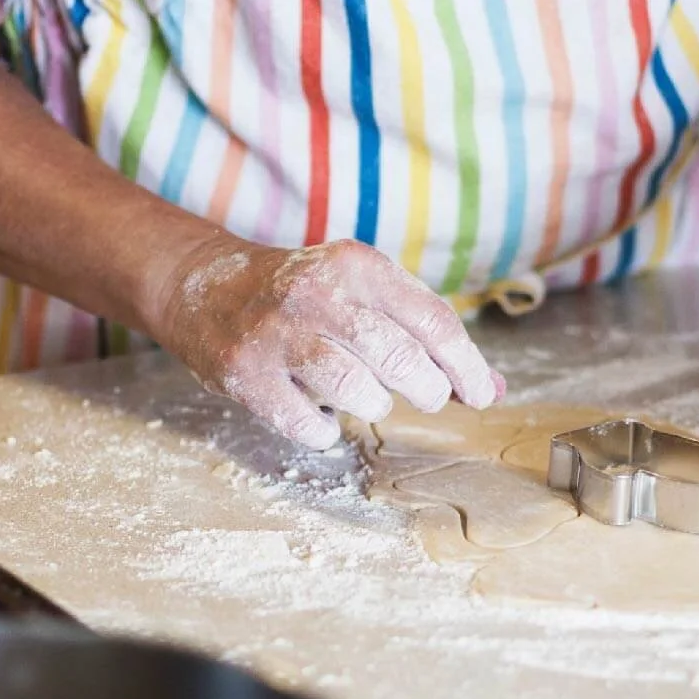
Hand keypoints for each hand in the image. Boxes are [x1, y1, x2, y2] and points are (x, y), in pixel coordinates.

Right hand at [155, 236, 503, 449]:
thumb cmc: (306, 297)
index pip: (433, 320)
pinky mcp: (246, 375)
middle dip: (427, 390)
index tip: (479, 396)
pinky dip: (324, 432)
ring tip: (368, 398)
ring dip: (375, 406)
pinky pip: (307, 425)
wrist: (206, 287)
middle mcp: (318, 294)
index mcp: (358, 266)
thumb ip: (427, 336)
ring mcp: (278, 336)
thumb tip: (492, 390)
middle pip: (400, 359)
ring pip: (356, 391)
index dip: (466, 367)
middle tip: (426, 397)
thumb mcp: (366, 294)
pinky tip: (320, 415)